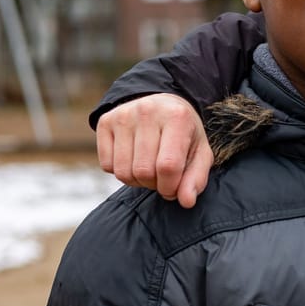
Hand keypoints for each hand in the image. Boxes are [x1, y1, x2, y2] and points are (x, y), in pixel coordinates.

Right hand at [96, 94, 211, 207]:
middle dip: (153, 184)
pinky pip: (107, 166)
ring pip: (123, 172)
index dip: (170, 187)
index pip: (168, 166)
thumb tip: (186, 202)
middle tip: (161, 177)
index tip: (173, 189)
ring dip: (136, 181)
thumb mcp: (199, 152)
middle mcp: (147, 112)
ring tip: (148, 169)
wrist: (162, 104)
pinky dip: (120, 171)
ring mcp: (123, 115)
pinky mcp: (105, 121)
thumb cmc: (183, 133)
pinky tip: (132, 159)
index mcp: (177, 117)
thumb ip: (196, 178)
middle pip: (143, 171)